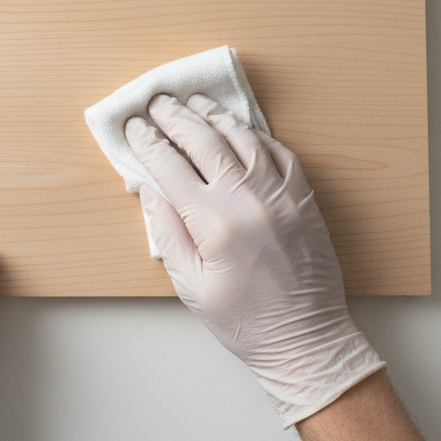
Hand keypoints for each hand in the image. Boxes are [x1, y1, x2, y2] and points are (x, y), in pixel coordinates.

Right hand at [124, 93, 383, 426]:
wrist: (307, 339)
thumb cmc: (243, 322)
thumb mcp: (190, 286)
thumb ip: (167, 232)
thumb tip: (149, 189)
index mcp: (214, 223)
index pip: (170, 167)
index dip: (147, 142)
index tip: (133, 126)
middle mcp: (248, 199)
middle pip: (203, 140)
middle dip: (175, 117)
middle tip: (157, 102)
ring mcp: (280, 193)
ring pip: (242, 136)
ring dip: (213, 115)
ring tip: (193, 101)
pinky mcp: (303, 197)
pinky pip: (278, 150)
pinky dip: (254, 133)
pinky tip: (238, 127)